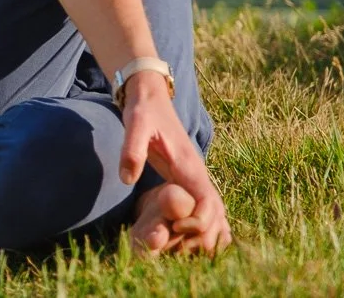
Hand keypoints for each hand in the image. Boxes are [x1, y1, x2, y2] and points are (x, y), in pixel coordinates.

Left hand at [119, 73, 230, 254]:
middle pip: (216, 214)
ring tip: (182, 248)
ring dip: (204, 233)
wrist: (150, 96)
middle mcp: (197, 174)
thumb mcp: (134, 124)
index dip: (199, 221)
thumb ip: (131, 150)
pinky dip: (202, 224)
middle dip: (204, 235)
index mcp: (189, 165)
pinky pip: (202, 207)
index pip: (208, 203)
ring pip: (213, 213)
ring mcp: (194, 177)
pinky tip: (188, 238)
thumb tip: (127, 180)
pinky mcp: (186, 179)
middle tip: (178, 247)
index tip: (177, 227)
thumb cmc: (143, 110)